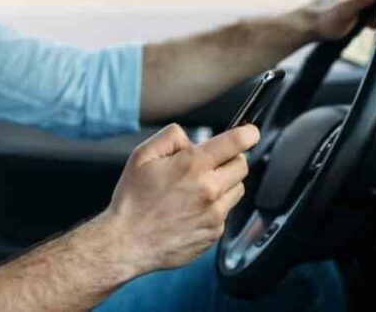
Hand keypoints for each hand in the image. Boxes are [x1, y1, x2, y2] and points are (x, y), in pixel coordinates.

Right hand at [104, 123, 258, 273]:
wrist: (127, 242)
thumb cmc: (132, 200)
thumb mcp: (142, 155)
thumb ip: (171, 137)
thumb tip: (191, 139)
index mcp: (192, 166)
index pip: (236, 142)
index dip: (247, 133)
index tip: (248, 132)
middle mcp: (209, 189)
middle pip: (242, 165)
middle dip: (229, 160)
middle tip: (209, 165)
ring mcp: (214, 213)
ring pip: (237, 189)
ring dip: (224, 184)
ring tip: (197, 190)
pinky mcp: (214, 232)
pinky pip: (225, 213)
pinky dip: (214, 208)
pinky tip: (191, 210)